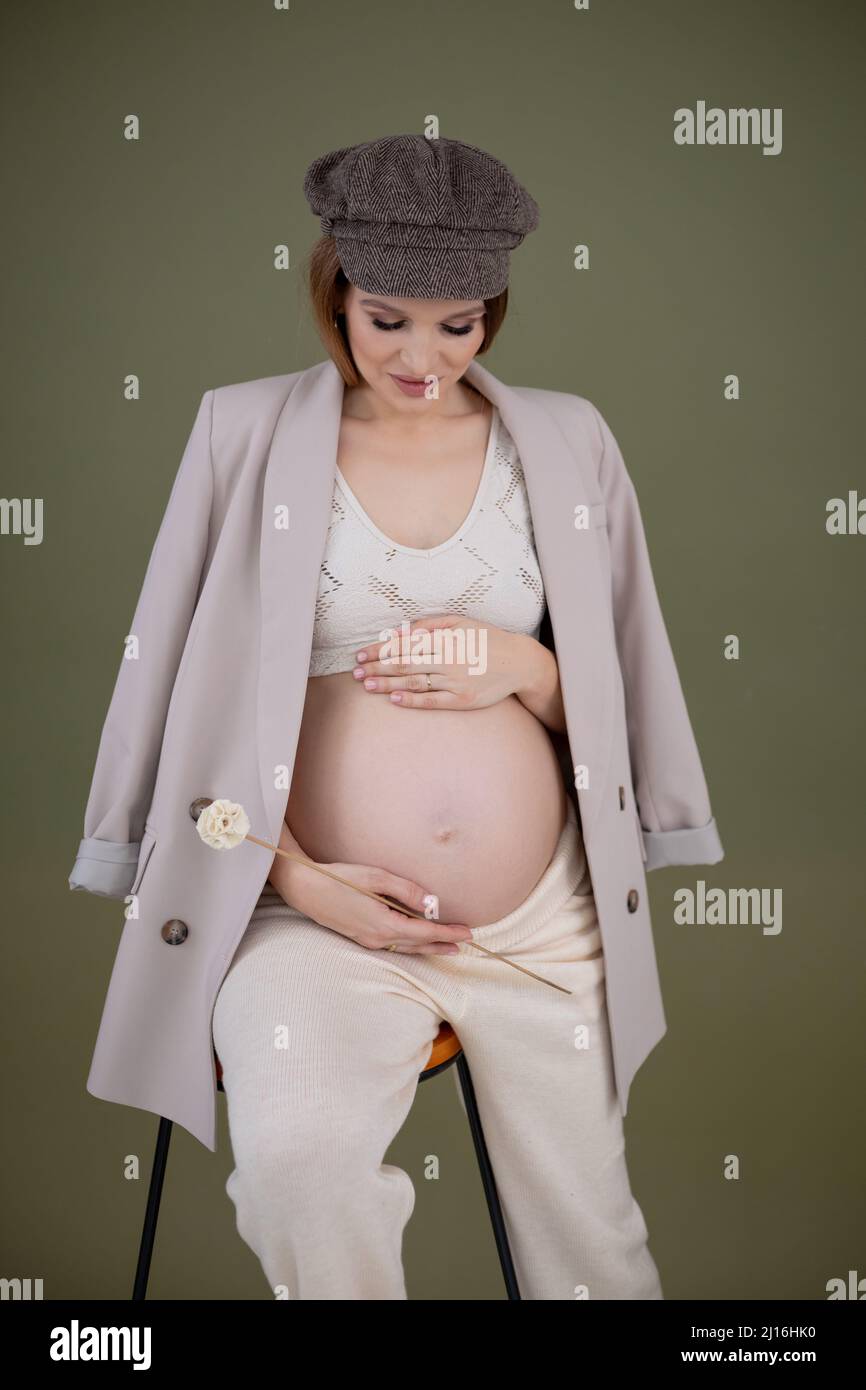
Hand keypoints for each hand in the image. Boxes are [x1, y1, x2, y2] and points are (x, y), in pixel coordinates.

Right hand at [289, 855, 473, 956]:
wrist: (306, 889)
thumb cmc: (340, 879)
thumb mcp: (376, 877)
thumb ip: (406, 890)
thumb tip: (431, 903)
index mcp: (384, 924)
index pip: (425, 932)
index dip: (448, 932)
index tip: (467, 932)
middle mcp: (378, 938)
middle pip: (417, 944)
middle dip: (442, 944)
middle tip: (463, 944)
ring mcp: (367, 940)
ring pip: (405, 947)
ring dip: (427, 947)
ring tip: (446, 947)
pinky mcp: (360, 936)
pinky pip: (392, 944)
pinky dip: (410, 944)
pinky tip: (415, 940)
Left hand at [352, 614, 540, 710]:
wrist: (519, 663)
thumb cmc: (486, 639)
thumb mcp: (461, 622)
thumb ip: (430, 625)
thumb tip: (399, 631)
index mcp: (446, 638)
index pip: (405, 644)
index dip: (380, 650)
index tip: (361, 655)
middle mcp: (449, 658)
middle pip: (405, 664)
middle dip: (377, 668)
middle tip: (355, 672)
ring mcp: (456, 680)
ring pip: (415, 682)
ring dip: (388, 684)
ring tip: (367, 685)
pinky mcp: (463, 699)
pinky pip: (433, 700)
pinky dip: (412, 700)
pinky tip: (394, 699)